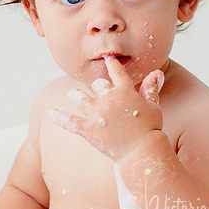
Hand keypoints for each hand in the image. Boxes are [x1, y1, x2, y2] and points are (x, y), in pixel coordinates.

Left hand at [49, 55, 164, 161]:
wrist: (141, 150)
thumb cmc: (150, 128)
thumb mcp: (153, 106)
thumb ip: (151, 88)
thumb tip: (157, 72)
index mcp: (124, 91)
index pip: (116, 72)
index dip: (112, 64)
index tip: (108, 58)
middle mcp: (108, 99)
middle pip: (98, 85)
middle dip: (98, 86)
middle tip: (98, 88)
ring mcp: (96, 114)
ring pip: (81, 99)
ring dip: (76, 95)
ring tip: (73, 94)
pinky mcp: (88, 129)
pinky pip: (70, 122)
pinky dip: (60, 118)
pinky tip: (51, 113)